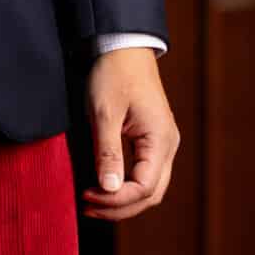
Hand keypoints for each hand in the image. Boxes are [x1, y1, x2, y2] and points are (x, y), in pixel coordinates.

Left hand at [81, 48, 178, 220]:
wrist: (123, 47)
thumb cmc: (113, 75)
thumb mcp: (104, 114)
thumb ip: (107, 153)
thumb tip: (109, 189)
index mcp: (160, 140)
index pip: (144, 187)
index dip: (116, 200)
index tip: (86, 197)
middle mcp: (167, 146)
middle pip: (151, 194)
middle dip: (120, 207)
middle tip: (86, 207)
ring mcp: (162, 144)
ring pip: (149, 187)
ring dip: (122, 200)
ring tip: (91, 202)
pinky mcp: (151, 141)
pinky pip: (143, 173)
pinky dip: (125, 187)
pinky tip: (102, 187)